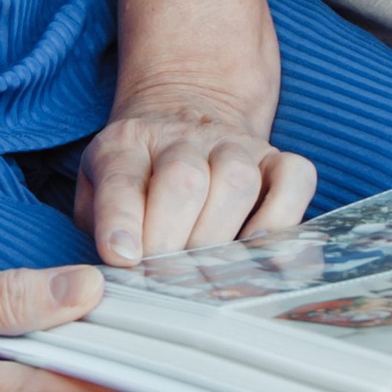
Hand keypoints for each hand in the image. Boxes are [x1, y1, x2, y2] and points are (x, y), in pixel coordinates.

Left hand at [78, 85, 316, 267]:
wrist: (181, 116)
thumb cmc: (137, 174)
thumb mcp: (97, 188)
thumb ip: (100, 221)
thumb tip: (118, 264)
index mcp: (126, 144)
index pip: (121, 179)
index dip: (122, 221)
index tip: (124, 257)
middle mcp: (181, 138)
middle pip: (183, 180)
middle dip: (173, 238)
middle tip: (165, 275)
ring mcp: (232, 144)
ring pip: (238, 180)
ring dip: (220, 234)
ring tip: (205, 269)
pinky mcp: (274, 157)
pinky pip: (294, 177)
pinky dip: (283, 215)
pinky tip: (259, 247)